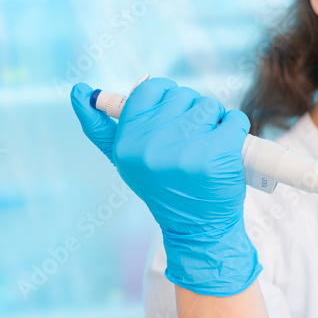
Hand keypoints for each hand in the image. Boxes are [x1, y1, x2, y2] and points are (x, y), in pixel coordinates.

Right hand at [70, 78, 261, 295]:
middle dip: (193, 111)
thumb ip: (101, 128)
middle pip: (183, 96)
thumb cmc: (163, 188)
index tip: (176, 113)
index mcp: (127, 143)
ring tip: (209, 145)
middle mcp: (152, 146)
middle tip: (193, 140)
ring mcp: (187, 150)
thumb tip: (80, 89)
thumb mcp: (124, 161)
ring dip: (216, 119)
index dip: (168, 96)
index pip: (150, 89)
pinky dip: (237, 127)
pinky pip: (235, 119)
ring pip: (210, 106)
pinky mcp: (219, 155)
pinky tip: (229, 144)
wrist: (197, 228)